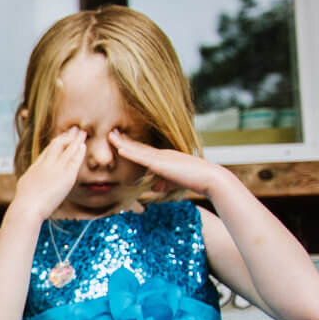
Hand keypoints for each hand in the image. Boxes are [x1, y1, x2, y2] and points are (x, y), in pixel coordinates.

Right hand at [13, 127, 85, 222]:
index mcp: (35, 168)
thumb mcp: (25, 188)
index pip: (47, 151)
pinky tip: (83, 145)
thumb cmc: (24, 204)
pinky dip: (79, 152)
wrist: (27, 207)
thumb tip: (31, 182)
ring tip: (82, 132)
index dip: (56, 143)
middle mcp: (45, 165)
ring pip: (68, 149)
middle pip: (57, 145)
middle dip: (66, 136)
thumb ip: (32, 180)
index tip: (63, 138)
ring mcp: (56, 169)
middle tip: (74, 130)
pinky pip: (75, 160)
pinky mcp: (66, 176)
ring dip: (76, 140)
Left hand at [108, 131, 227, 195]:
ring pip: (137, 149)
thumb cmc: (194, 181)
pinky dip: (130, 153)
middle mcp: (161, 154)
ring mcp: (161, 157)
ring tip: (109, 135)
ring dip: (122, 143)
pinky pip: (142, 158)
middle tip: (110, 132)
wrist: (209, 178)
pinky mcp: (162, 164)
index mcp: (164, 157)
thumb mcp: (173, 182)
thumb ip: (162, 184)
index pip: (143, 150)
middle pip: (138, 146)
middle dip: (123, 140)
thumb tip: (152, 187)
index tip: (118, 140)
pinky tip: (120, 149)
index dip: (130, 145)